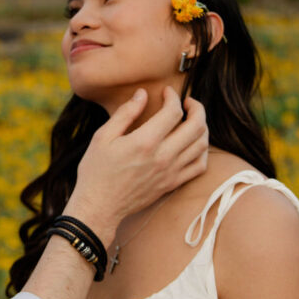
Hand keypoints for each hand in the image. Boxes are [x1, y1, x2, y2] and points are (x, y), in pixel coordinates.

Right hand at [70, 87, 207, 243]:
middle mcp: (163, 157)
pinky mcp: (172, 184)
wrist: (99, 206)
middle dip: (196, 108)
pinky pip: (199, 166)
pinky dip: (201, 152)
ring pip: (202, 145)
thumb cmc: (96, 170)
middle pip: (196, 126)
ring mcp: (170, 172)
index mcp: (145, 142)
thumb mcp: (103, 136)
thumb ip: (125, 113)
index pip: (173, 112)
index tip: (166, 92)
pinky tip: (192, 144)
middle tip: (187, 102)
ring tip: (191, 120)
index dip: (173, 96)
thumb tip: (142, 94)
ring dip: (202, 127)